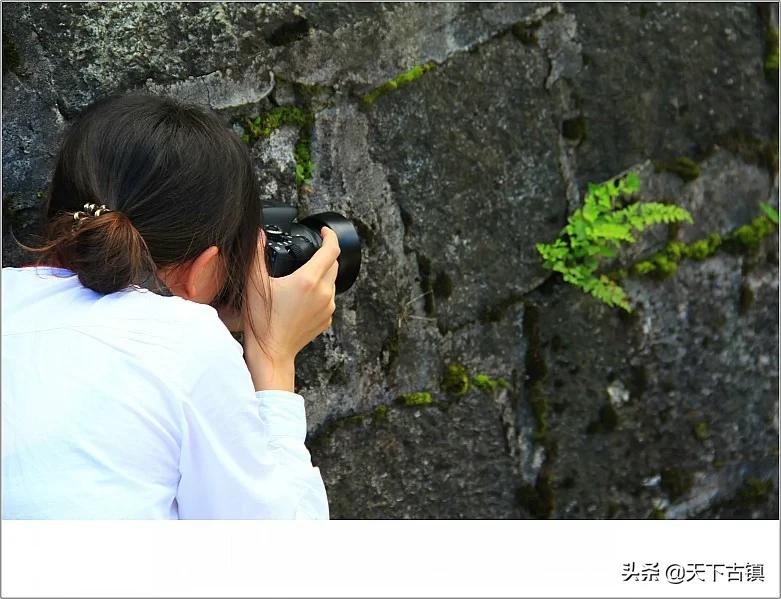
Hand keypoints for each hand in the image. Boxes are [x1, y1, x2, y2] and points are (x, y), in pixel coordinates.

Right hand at [242, 227, 339, 389]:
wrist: (271, 352)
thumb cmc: (262, 321)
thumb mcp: (255, 283)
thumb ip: (257, 255)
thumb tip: (258, 234)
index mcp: (309, 280)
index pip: (331, 250)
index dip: (330, 236)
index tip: (324, 232)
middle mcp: (324, 293)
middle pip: (333, 264)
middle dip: (325, 254)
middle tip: (311, 251)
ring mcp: (328, 308)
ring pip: (332, 282)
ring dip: (322, 275)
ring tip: (302, 276)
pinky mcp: (327, 320)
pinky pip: (328, 299)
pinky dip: (320, 293)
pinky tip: (302, 297)